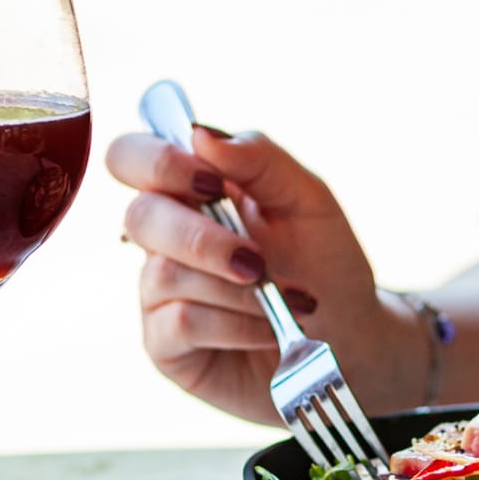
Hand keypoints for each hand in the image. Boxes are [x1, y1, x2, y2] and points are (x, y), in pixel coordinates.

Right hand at [106, 125, 396, 423]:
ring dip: (238, 290)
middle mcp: (163, 238)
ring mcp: (158, 292)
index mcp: (188, 190)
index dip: (157, 162)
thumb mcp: (307, 198)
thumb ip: (259, 159)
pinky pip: (182, 324)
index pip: (130, 157)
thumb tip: (199, 134)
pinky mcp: (165, 344)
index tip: (213, 183)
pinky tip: (271, 329)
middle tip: (257, 260)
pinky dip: (238, 325)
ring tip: (288, 300)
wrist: (349, 336)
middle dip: (204, 239)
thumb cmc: (323, 261)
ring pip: (165, 275)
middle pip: (139, 217)